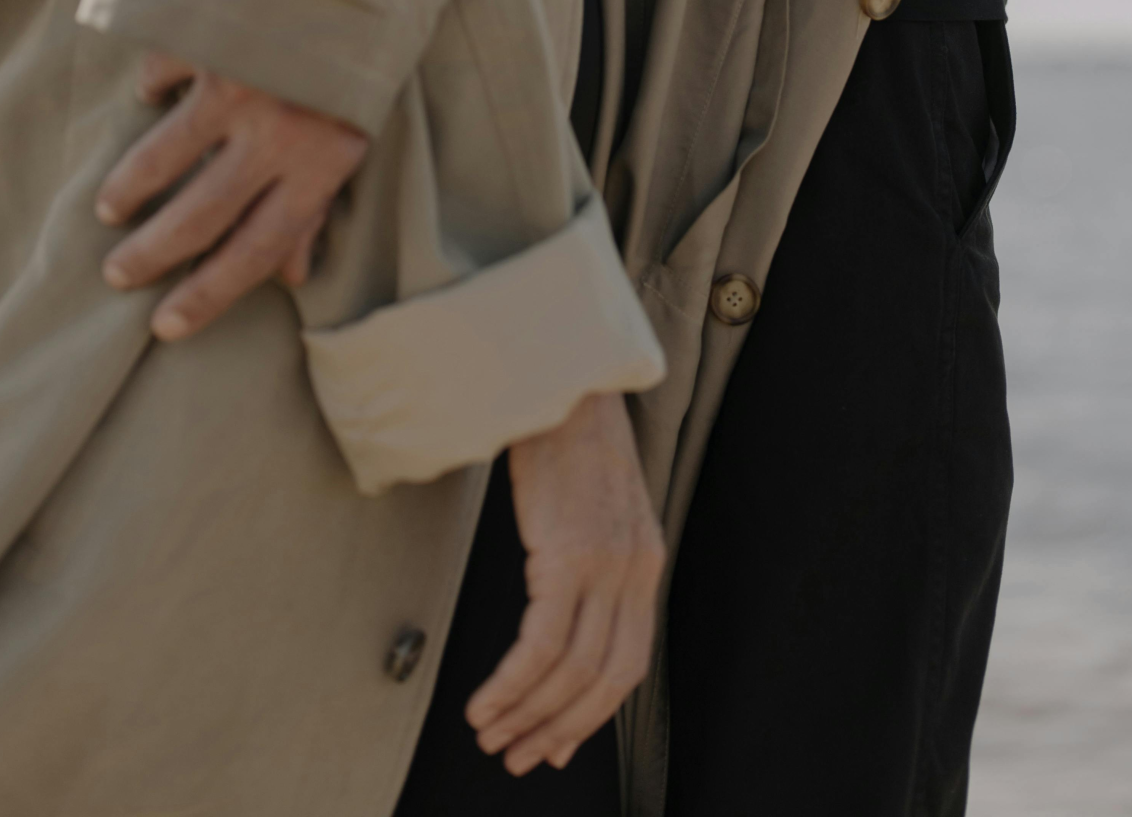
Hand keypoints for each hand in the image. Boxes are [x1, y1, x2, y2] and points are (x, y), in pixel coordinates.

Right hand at [95, 52, 367, 340]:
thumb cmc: (364, 54)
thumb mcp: (357, 130)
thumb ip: (318, 203)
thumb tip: (293, 277)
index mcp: (321, 162)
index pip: (257, 251)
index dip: (210, 295)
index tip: (168, 325)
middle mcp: (277, 131)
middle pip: (200, 215)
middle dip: (151, 255)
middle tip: (119, 275)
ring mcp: (239, 82)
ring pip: (164, 155)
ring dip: (131, 187)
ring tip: (110, 209)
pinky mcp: (209, 35)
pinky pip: (163, 74)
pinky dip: (151, 87)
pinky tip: (148, 95)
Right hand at [467, 393, 665, 776]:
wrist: (557, 375)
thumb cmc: (564, 432)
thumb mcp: (596, 501)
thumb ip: (593, 556)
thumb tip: (560, 609)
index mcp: (646, 560)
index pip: (628, 665)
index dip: (591, 715)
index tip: (554, 743)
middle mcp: (635, 569)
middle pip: (603, 679)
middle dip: (558, 728)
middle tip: (517, 756)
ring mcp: (605, 563)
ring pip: (570, 671)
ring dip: (526, 714)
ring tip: (489, 735)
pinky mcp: (568, 554)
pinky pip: (540, 644)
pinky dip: (512, 683)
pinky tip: (486, 702)